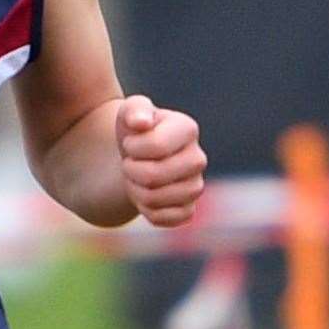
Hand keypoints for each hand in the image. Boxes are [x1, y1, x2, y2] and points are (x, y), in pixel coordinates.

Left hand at [116, 94, 205, 226]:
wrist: (137, 157)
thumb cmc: (135, 130)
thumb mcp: (130, 110)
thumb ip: (135, 110)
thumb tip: (141, 122)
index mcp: (188, 128)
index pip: (155, 146)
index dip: (132, 147)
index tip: (130, 142)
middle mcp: (198, 159)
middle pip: (154, 176)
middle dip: (131, 170)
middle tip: (130, 162)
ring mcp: (196, 187)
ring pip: (155, 199)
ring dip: (134, 189)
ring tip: (136, 176)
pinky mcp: (188, 210)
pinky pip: (161, 218)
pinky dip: (144, 208)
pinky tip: (145, 193)